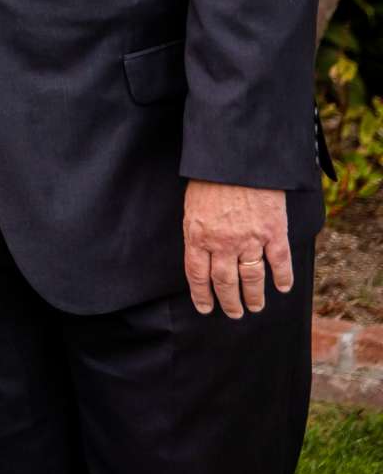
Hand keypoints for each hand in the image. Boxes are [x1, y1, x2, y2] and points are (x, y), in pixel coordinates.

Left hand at [184, 180, 293, 316]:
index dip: (202, 295)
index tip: (205, 308)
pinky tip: (283, 288)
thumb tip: (199, 251)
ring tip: (255, 307)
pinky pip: (279, 261)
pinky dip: (283, 277)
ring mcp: (249, 239)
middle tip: (234, 313)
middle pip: (225, 282)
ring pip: (252, 278)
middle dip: (229, 302)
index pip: (197, 275)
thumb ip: (196, 231)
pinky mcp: (273, 232)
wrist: (236, 159)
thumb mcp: (191, 206)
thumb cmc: (209, 178)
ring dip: (254, 296)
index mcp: (198, 236)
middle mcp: (223, 243)